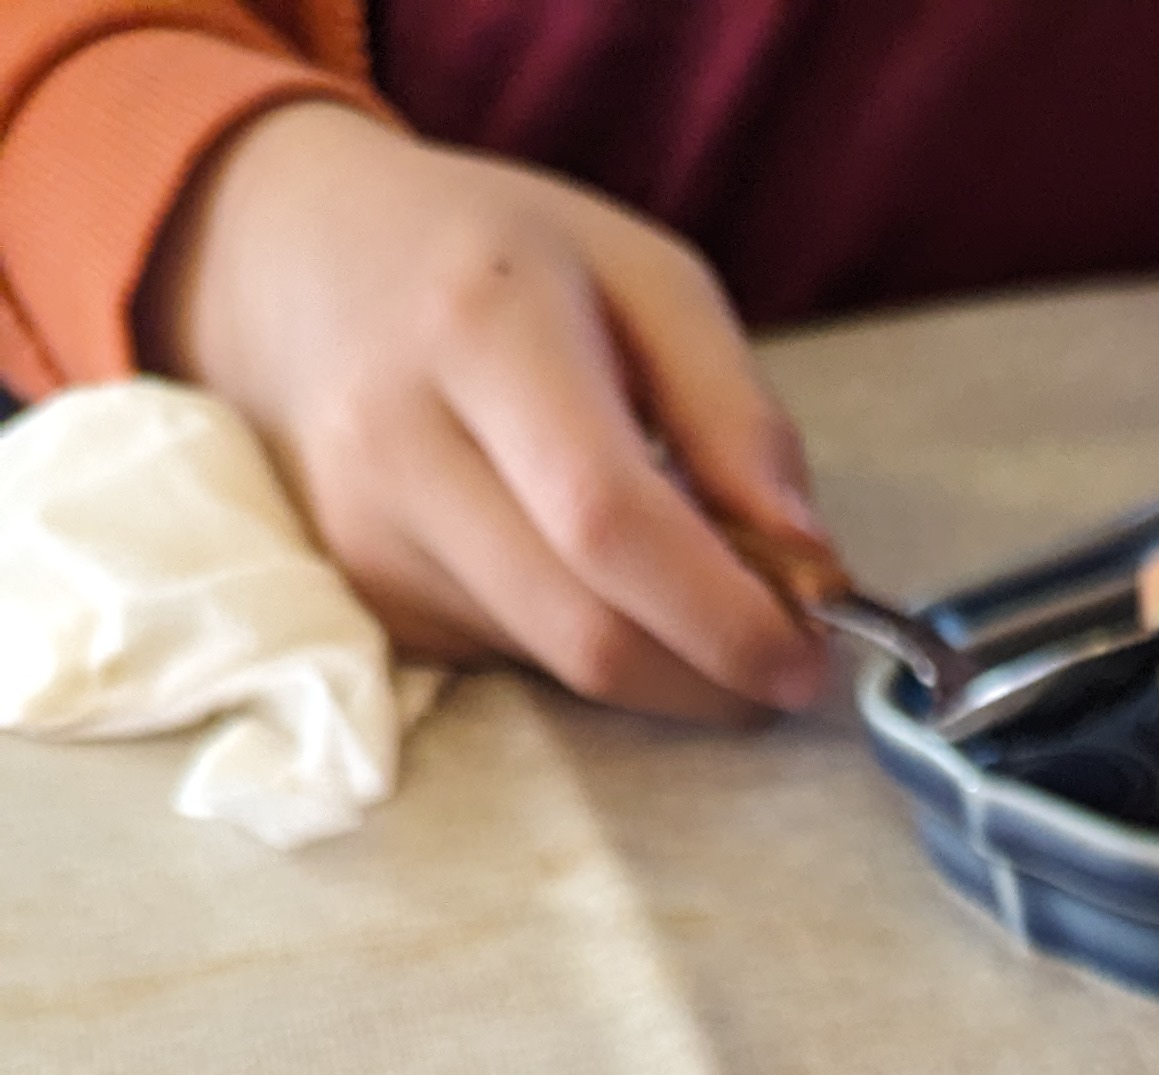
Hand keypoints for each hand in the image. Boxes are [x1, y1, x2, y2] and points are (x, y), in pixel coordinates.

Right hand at [138, 102, 836, 720]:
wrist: (296, 267)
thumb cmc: (497, 260)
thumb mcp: (641, 275)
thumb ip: (736, 411)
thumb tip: (807, 558)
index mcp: (481, 325)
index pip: (608, 520)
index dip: (723, 615)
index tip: (805, 651)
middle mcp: (400, 440)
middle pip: (585, 630)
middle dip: (710, 675)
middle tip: (779, 658)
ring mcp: (367, 534)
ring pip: (556, 665)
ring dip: (659, 666)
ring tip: (694, 598)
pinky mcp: (364, 599)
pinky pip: (513, 663)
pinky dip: (586, 645)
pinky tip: (592, 580)